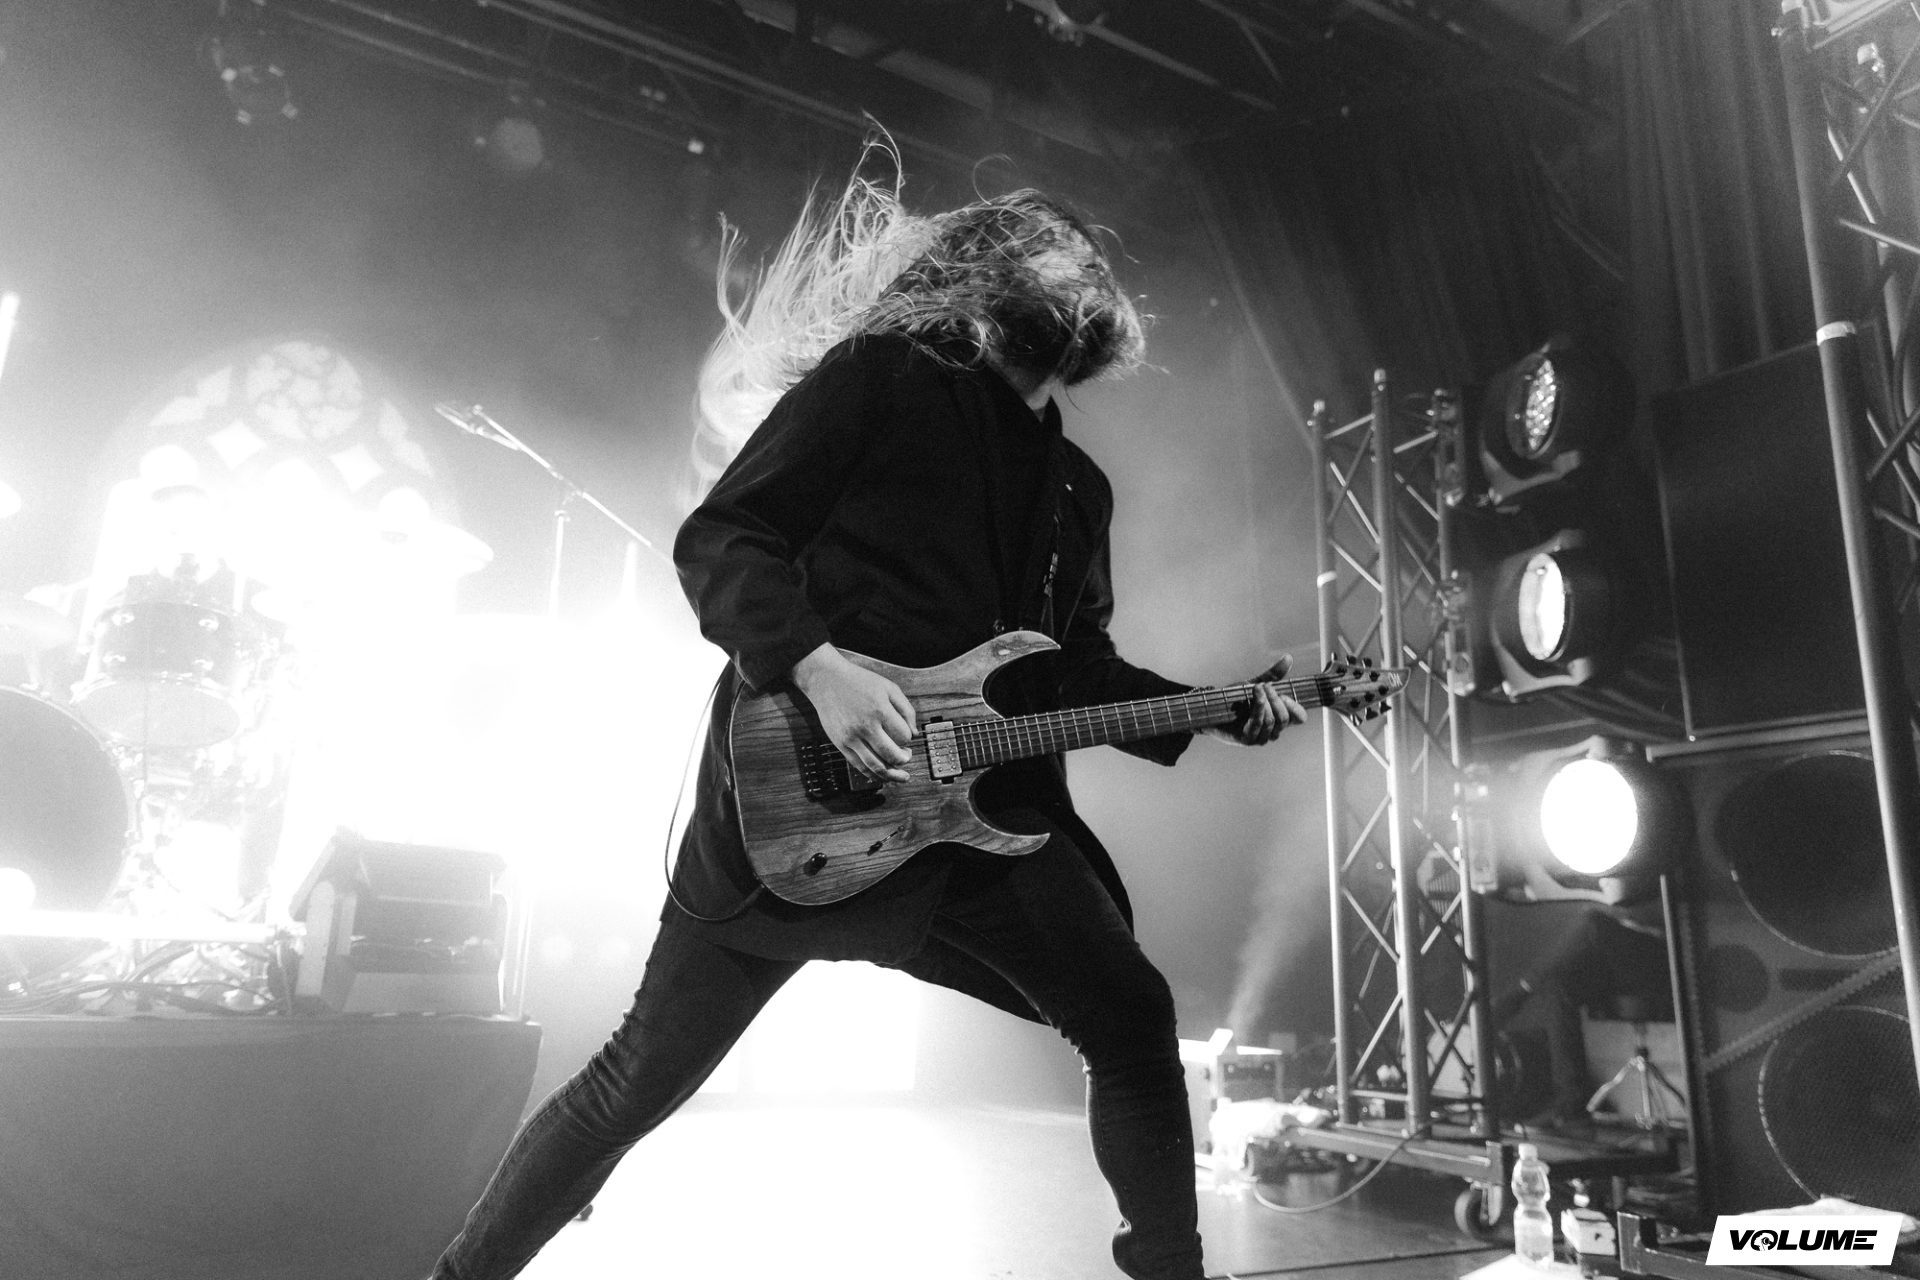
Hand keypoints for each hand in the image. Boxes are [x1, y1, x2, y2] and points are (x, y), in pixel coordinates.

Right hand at [791, 643, 916, 782]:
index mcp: (879, 710)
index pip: (903, 736)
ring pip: (875, 766)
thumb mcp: (888, 688)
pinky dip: (872, 775)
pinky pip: (858, 766)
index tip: (906, 737)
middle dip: (904, 760)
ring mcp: (851, 737)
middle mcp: (865, 726)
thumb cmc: (859, 682)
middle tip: (907, 757)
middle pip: (891, 755)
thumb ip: (906, 709)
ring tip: (900, 776)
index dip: (909, 739)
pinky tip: (881, 776)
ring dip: (891, 775)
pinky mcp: (840, 744)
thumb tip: (914, 734)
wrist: (826, 680)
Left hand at [1199, 654, 1307, 745]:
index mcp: (1278, 719)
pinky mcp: (1248, 739)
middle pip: (1284, 718)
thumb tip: (1289, 657)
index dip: (1296, 706)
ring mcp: (1260, 737)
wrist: (1210, 708)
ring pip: (1272, 720)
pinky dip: (1258, 706)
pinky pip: (1259, 723)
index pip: (1299, 718)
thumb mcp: (1256, 685)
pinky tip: (1255, 694)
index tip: (1284, 693)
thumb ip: (1273, 675)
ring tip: (1256, 688)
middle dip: (1276, 699)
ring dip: (1265, 701)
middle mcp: (1272, 731)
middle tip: (1264, 686)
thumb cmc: (1234, 699)